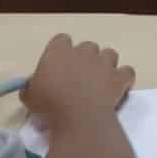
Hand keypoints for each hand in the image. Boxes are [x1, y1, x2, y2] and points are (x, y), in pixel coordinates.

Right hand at [20, 34, 135, 128]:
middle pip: (87, 46)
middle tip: (79, 77)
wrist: (78, 117)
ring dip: (106, 64)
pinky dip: (124, 78)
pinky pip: (127, 71)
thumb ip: (31, 86)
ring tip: (100, 81)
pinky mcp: (119, 77)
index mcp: (58, 52)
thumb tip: (31, 87)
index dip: (61, 51)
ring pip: (109, 54)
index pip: (61, 40)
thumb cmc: (49, 105)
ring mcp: (104, 63)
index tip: (59, 66)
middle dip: (85, 58)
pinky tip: (118, 87)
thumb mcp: (29, 96)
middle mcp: (83, 52)